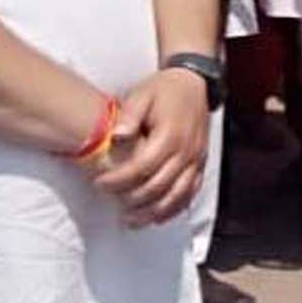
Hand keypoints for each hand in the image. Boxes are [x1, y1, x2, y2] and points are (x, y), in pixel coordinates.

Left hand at [93, 68, 209, 225]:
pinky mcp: (201, 163)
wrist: (194, 82)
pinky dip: (174, 208)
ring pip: (176, 196)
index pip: (141, 167)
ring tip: (131, 220)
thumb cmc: (164, 89)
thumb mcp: (142, 94)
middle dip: (131, 199)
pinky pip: (191, 192)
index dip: (118, 180)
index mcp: (170, 134)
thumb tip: (117, 136)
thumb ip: (129, 115)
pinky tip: (157, 216)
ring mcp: (196, 159)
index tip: (99, 183)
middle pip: (158, 186)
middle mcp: (186, 150)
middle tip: (110, 201)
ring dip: (152, 212)